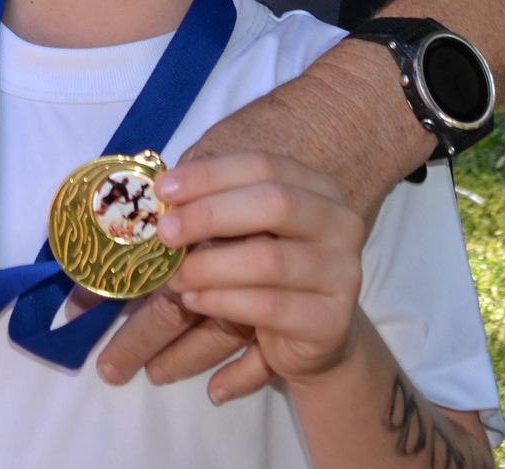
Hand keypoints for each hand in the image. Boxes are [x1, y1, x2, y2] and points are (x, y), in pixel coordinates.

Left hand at [154, 153, 369, 389]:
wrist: (314, 338)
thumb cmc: (269, 273)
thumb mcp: (246, 232)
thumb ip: (215, 208)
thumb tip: (161, 193)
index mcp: (319, 189)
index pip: (263, 166)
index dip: (210, 174)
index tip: (162, 189)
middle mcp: (340, 224)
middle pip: (274, 203)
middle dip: (209, 214)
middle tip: (165, 233)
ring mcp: (343, 272)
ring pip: (268, 260)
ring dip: (210, 267)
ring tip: (175, 277)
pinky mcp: (331, 320)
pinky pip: (269, 306)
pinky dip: (223, 301)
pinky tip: (195, 300)